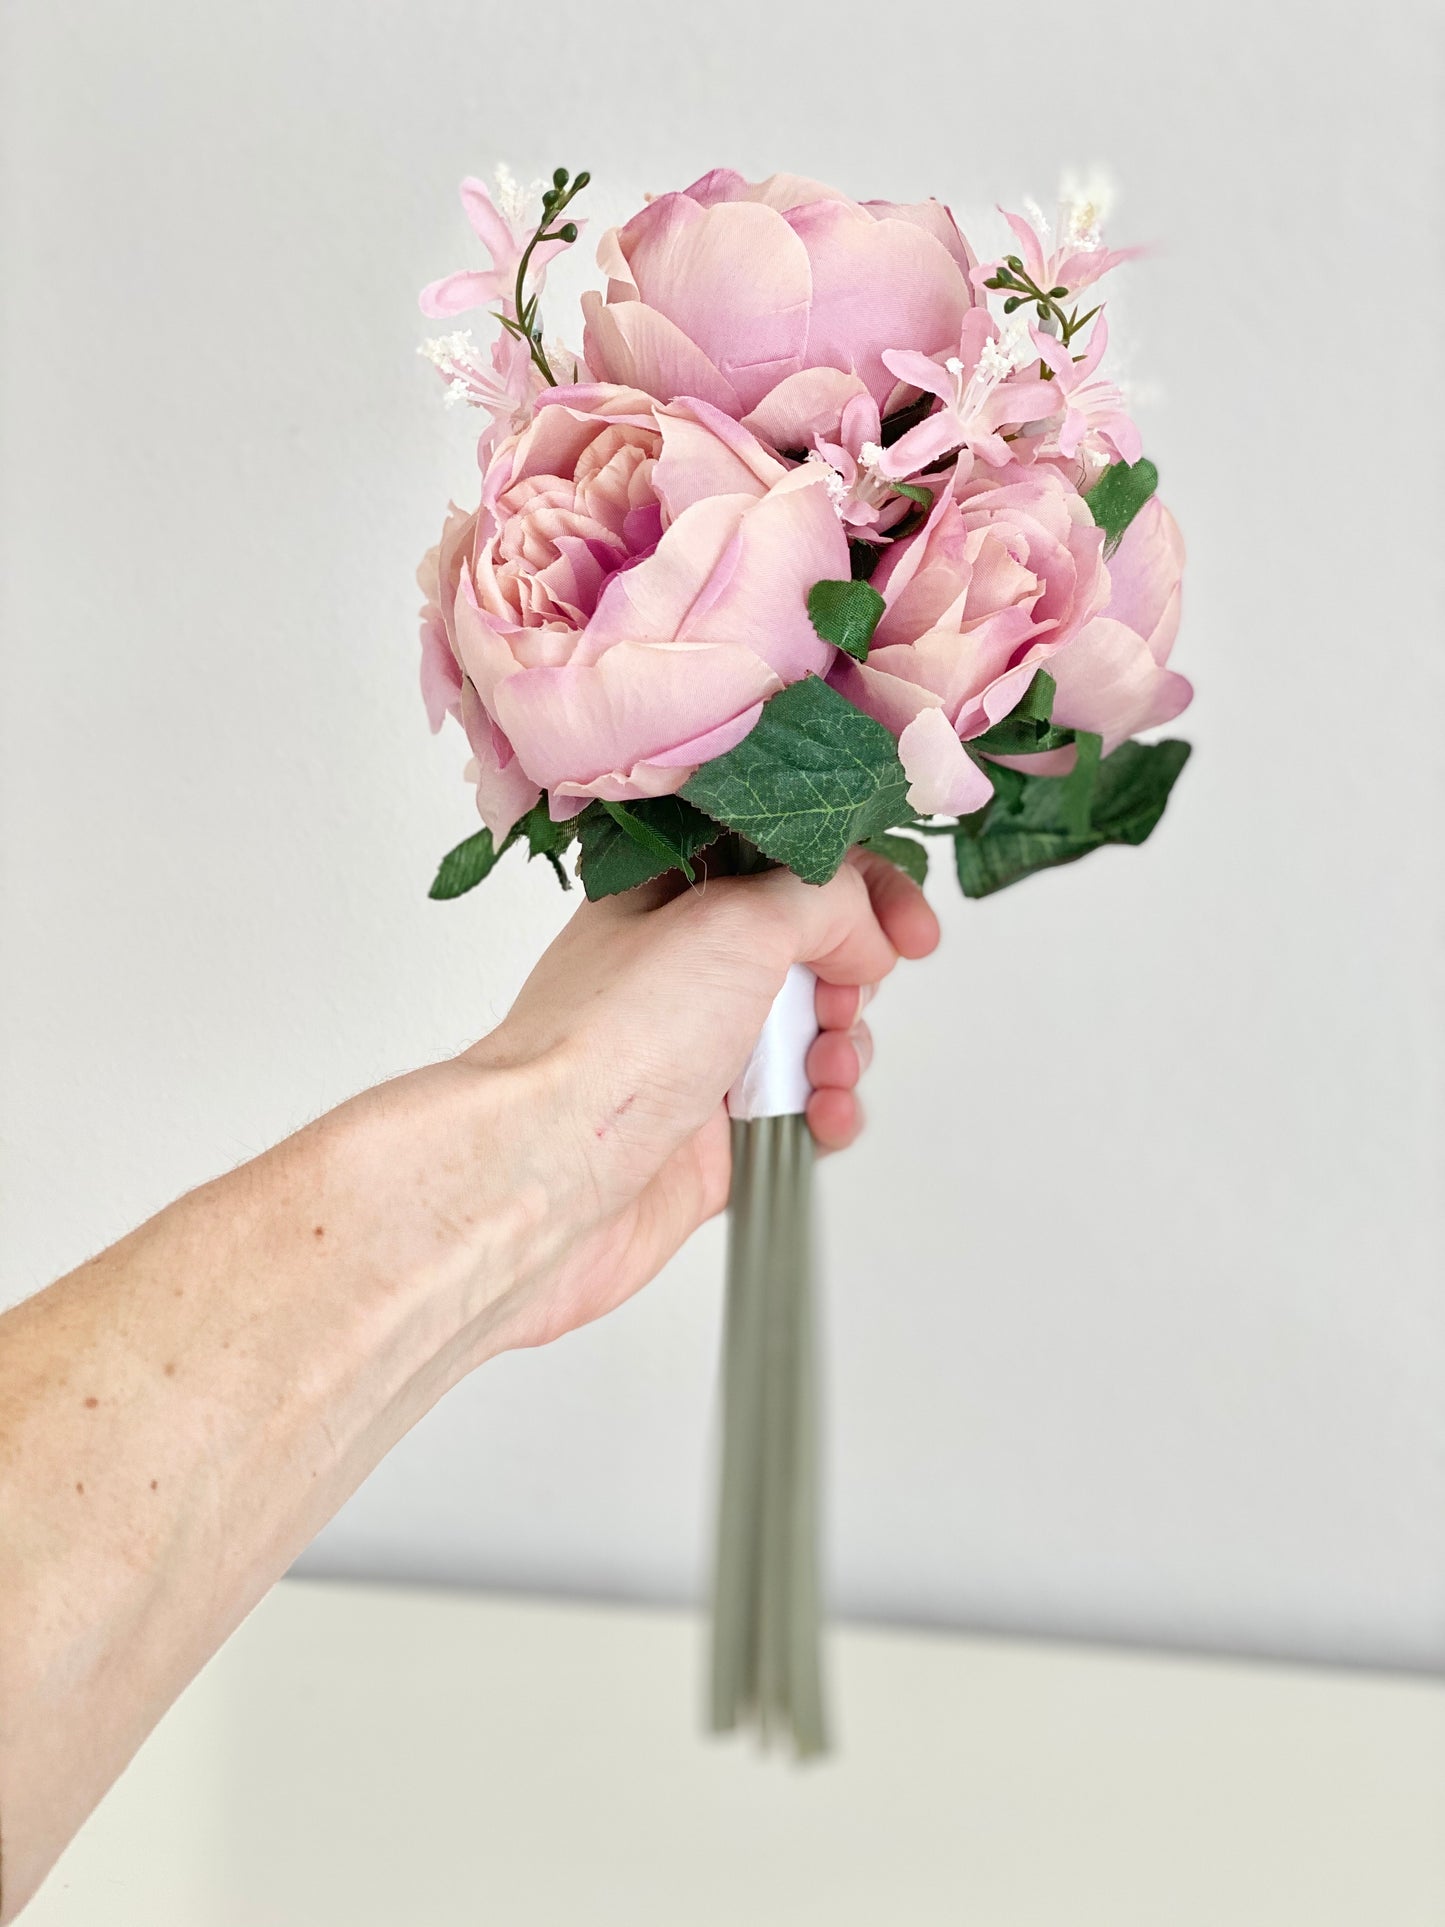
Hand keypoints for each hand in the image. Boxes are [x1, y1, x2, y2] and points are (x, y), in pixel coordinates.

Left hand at [465, 851, 938, 1350]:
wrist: (550, 1174)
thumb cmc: (607, 1042)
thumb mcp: (737, 919)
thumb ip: (826, 900)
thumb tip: (866, 933)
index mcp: (671, 897)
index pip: (788, 866)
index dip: (860, 889)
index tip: (906, 926)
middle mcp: (681, 972)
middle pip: (812, 953)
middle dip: (853, 979)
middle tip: (843, 998)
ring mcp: (696, 1055)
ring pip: (812, 1037)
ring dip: (844, 1051)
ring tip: (824, 1068)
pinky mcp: (711, 1138)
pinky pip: (799, 1117)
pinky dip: (827, 1116)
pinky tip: (820, 1118)